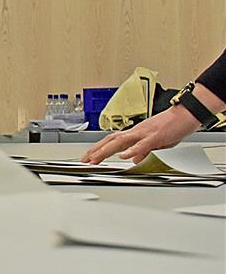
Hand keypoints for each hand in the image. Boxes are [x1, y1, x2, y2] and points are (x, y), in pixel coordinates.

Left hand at [80, 105, 200, 163]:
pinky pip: (142, 144)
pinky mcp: (156, 136)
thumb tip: (134, 159)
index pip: (112, 141)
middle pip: (111, 140)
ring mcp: (145, 133)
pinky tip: (124, 156)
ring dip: (106, 150)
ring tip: (95, 159)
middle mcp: (136, 131)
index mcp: (136, 133)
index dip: (99, 148)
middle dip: (96, 150)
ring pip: (121, 142)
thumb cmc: (174, 125)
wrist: (188, 113)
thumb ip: (144, 150)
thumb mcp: (157, 142)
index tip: (88, 156)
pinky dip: (132, 150)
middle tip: (84, 160)